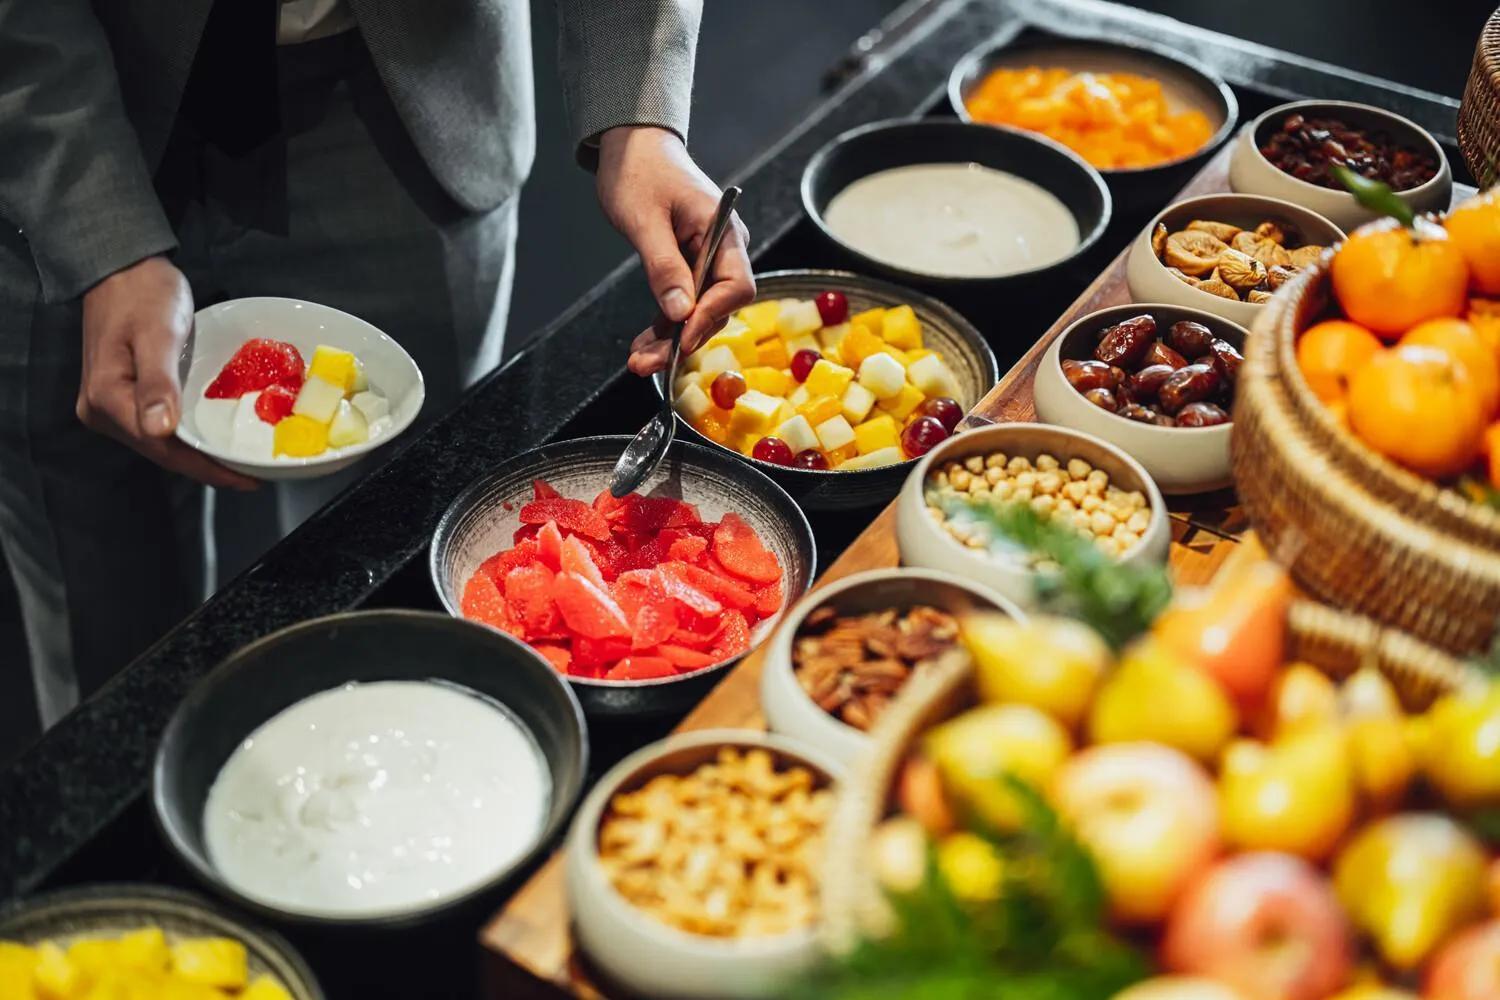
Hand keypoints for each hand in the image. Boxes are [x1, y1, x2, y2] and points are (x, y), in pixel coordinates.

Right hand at [78, 257, 257, 489]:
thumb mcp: (157, 334)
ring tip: (239, 462)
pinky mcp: (121, 396)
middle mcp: (101, 410)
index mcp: (108, 399)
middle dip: (206, 467)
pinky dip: (188, 434)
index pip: (163, 450)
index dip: (207, 469)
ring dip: (198, 454)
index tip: (247, 480)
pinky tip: (213, 436)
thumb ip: (158, 383)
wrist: (121, 267)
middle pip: (161, 452)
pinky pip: (158, 425)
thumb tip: (159, 431)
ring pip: (160, 443)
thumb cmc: (142, 294)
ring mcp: (109, 405)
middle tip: (252, 474)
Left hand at [596, 126, 754, 375]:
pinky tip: (644, 345)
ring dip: (670, 339)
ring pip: (697, 311)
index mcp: (723, 230)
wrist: (632, 144)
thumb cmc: (639, 170)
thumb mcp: (645, 220)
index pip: (736, 285)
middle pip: (716, 306)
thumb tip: (681, 312)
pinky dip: (664, 325)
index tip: (683, 339)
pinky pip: (682, 303)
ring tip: (640, 362)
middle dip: (685, 338)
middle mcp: (723, 248)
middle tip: (649, 363)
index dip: (712, 316)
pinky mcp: (687, 265)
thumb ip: (664, 267)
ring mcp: (706, 258)